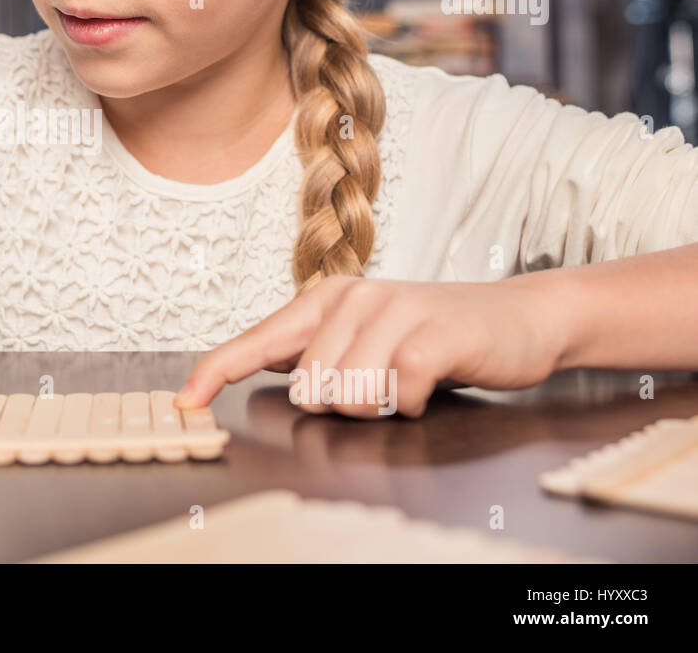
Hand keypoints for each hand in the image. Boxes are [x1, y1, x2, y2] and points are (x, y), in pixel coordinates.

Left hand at [174, 274, 569, 417]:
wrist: (518, 319)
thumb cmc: (433, 334)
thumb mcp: (366, 337)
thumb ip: (314, 349)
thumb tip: (258, 363)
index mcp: (326, 299)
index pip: (258, 341)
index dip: (217, 372)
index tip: (186, 402)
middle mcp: (353, 297)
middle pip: (309, 388)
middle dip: (341, 404)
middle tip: (381, 383)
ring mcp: (393, 311)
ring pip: (348, 394)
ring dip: (378, 405)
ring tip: (405, 380)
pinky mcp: (432, 334)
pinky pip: (398, 393)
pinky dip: (412, 404)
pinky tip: (429, 383)